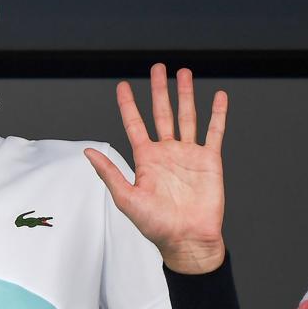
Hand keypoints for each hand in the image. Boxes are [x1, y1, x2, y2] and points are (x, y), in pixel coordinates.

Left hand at [84, 64, 227, 274]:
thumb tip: (88, 151)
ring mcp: (189, 155)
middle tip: (158, 68)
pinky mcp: (210, 161)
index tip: (123, 86)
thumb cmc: (156, 226)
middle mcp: (167, 153)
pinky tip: (219, 96)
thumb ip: (109, 173)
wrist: (187, 240)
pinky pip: (214, 132)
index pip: (134, 125)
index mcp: (146, 160)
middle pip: (162, 113)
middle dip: (159, 90)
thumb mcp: (126, 198)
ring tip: (184, 73)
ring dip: (186, 95)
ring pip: (187, 117)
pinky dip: (218, 114)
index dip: (128, 105)